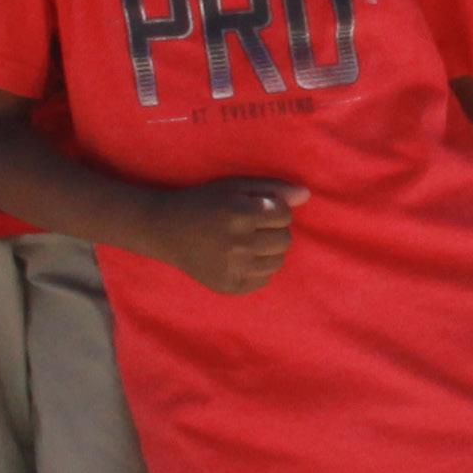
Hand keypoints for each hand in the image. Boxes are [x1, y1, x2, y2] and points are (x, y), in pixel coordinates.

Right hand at [145, 179, 306, 295]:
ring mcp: (233, 268)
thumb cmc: (205, 202)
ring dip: (268, 250)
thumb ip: (272, 188)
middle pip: (285, 240)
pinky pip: (264, 279)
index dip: (273, 209)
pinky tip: (239, 258)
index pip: (284, 215)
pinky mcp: (229, 286)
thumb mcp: (234, 186)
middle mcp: (237, 243)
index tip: (255, 208)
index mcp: (238, 213)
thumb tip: (306, 195)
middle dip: (273, 230)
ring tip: (247, 242)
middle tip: (251, 226)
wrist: (166, 230)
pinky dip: (257, 268)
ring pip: (278, 262)